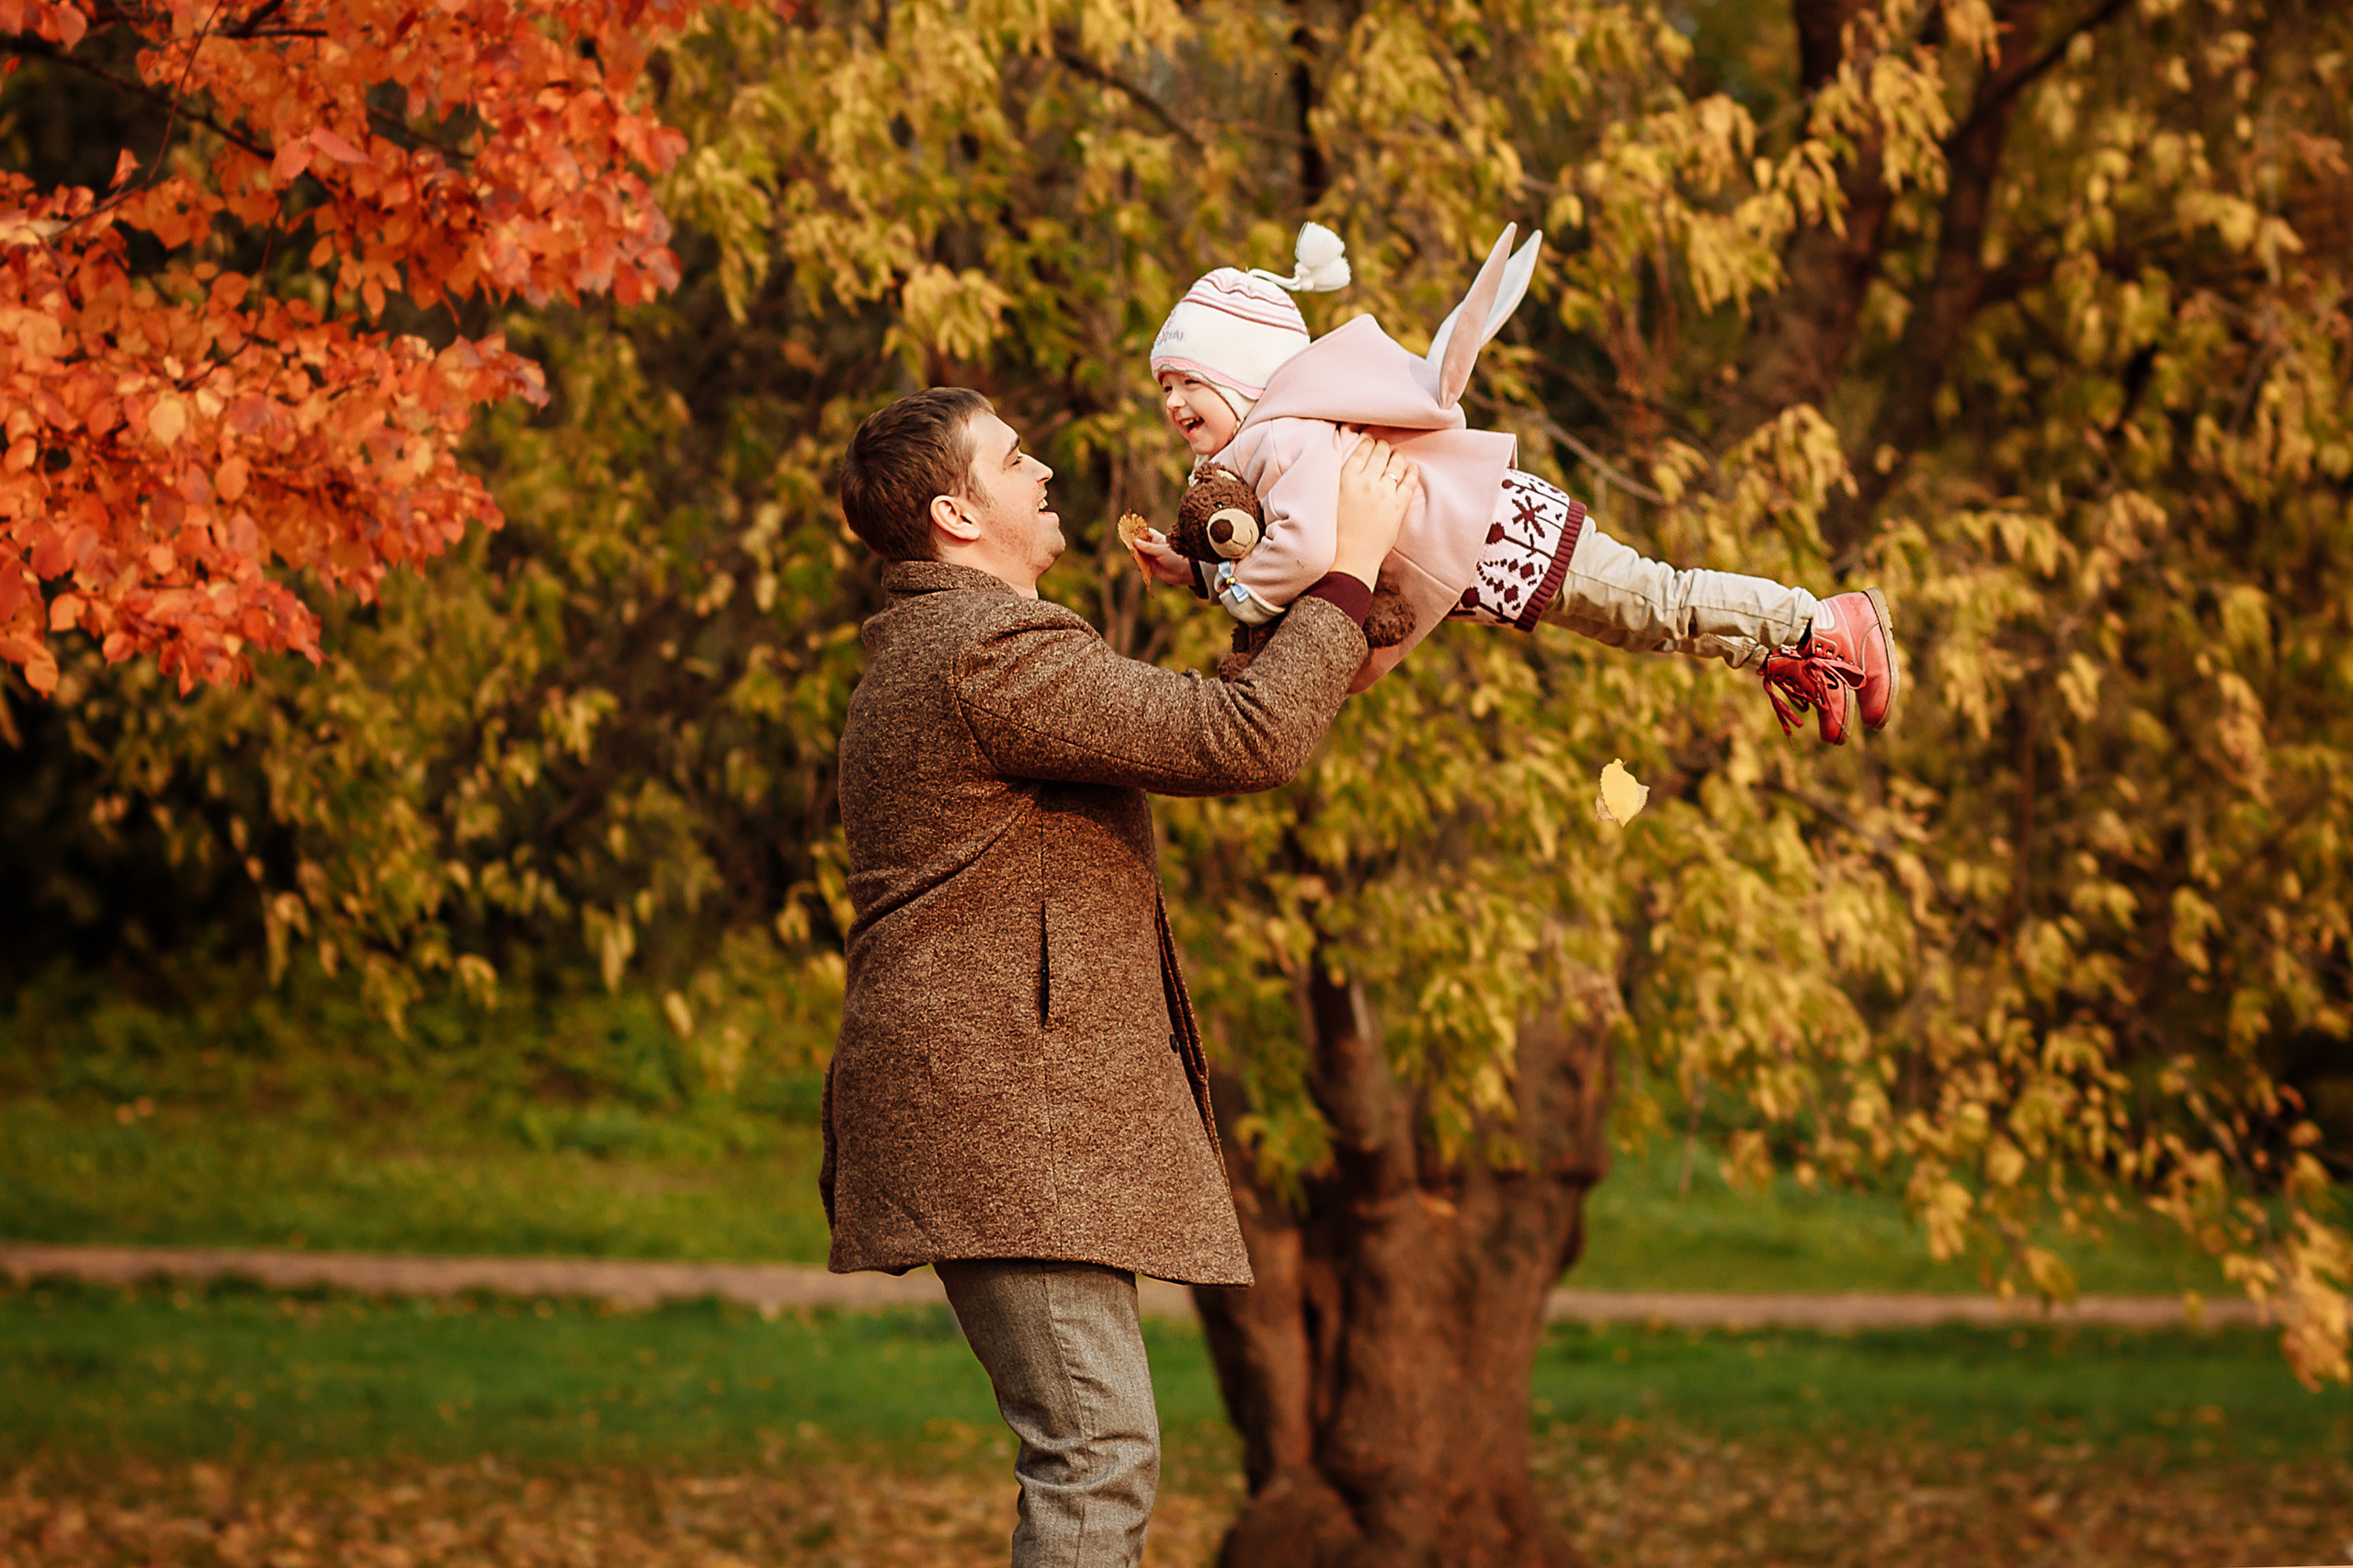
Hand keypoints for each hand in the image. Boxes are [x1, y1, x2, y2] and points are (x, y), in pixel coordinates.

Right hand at [1132, 529, 1198, 587]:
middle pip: (1138, 545)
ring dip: (1136, 557)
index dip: (1136, 534)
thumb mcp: (1161, 551)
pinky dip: (1140, 567)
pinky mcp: (1151, 568)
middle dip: (1134, 547)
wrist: (1184, 572)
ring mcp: (1151, 557)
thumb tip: (1134, 541)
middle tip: (1132, 550)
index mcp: (1156, 539)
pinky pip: (1141, 566)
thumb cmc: (1175, 557)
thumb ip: (1147, 547)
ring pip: (1138, 555)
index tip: (1129, 535)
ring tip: (1136, 558)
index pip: (1143, 533)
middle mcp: (1152, 547)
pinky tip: (1141, 567)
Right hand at [1331, 435, 1418, 588]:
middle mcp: (1367, 481)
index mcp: (1346, 478)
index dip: (1367, 443)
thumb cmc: (1334, 534)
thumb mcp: (1330, 499)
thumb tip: (1350, 468)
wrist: (1348, 560)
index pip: (1362, 450)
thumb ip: (1341, 481)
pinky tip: (1412, 468)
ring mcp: (1385, 493)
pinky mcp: (1398, 506)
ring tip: (1397, 455)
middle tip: (1383, 447)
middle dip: (1382, 447)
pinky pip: (1410, 482)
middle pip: (1380, 453)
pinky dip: (1412, 472)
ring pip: (1396, 464)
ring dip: (1397, 456)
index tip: (1369, 441)